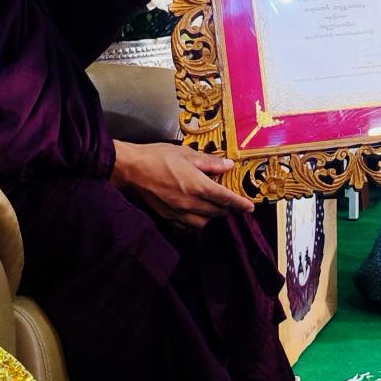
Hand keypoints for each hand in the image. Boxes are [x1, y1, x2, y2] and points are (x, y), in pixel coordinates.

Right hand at [112, 140, 255, 228]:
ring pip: (203, 223)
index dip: (240, 203)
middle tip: (231, 203)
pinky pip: (186, 227)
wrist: (130, 169)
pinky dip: (194, 223)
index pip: (225, 198)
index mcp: (197, 185)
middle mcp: (190, 203)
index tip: (250, 207)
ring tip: (212, 207)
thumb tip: (228, 165)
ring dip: (211, 216)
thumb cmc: (157, 157)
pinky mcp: (166, 218)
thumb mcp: (186, 153)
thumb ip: (209, 162)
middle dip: (227, 209)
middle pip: (217, 212)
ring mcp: (177, 213)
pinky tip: (194, 215)